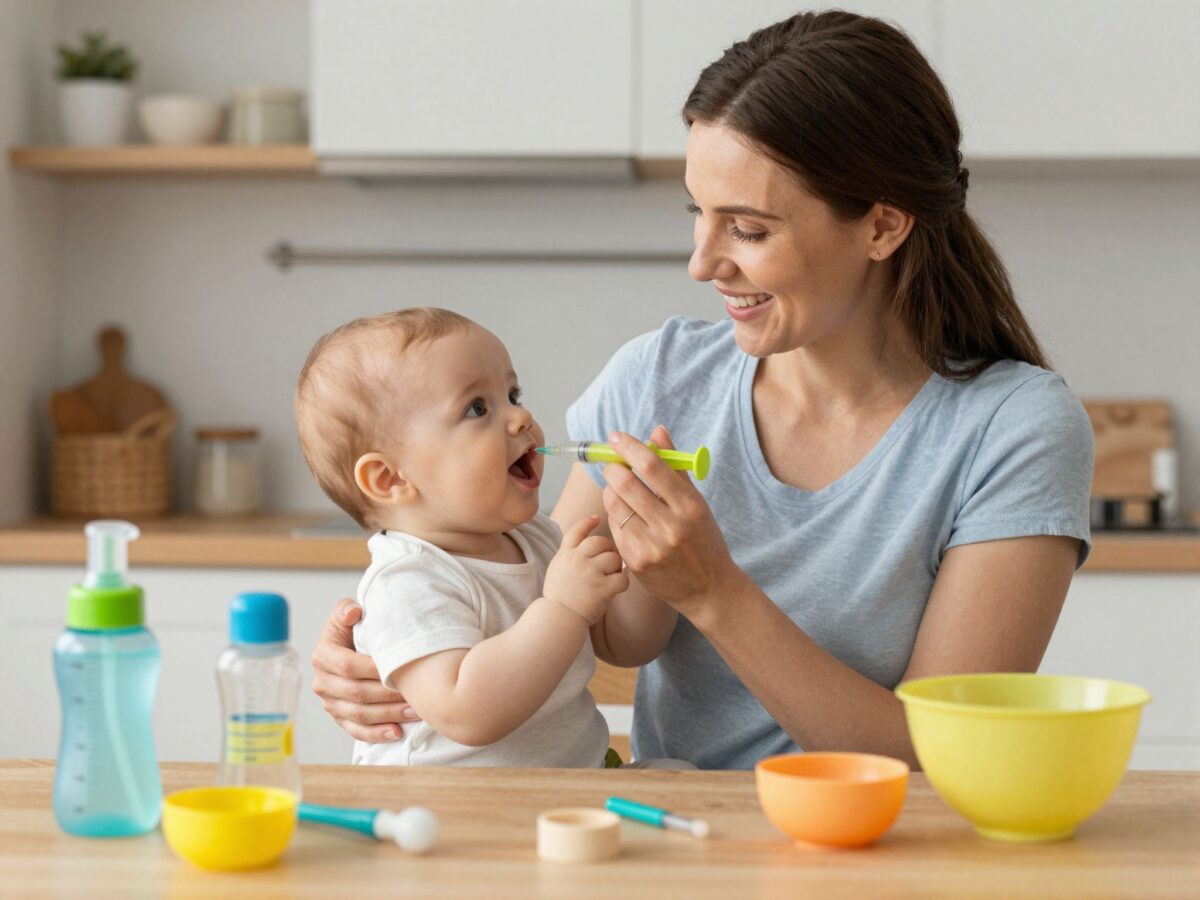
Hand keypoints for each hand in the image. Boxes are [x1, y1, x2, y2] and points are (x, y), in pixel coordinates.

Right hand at [310, 597, 420, 741]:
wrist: (352, 647)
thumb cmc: (355, 629)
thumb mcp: (348, 614)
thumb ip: (346, 609)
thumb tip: (354, 612)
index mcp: (323, 656)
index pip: (347, 665)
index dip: (373, 669)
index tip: (399, 668)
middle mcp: (323, 682)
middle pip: (356, 693)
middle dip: (387, 696)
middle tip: (415, 695)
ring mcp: (330, 703)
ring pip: (359, 714)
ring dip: (388, 715)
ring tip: (414, 712)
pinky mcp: (340, 718)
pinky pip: (357, 731)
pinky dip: (377, 734)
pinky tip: (397, 733)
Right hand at [544, 515, 629, 624]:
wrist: (558, 619)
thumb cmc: (560, 598)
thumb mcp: (557, 570)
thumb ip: (570, 556)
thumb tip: (590, 544)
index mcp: (564, 555)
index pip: (576, 531)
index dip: (587, 522)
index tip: (596, 517)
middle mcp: (576, 560)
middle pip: (600, 542)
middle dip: (608, 550)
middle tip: (608, 564)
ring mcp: (589, 573)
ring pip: (613, 558)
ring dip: (616, 567)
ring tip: (610, 578)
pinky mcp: (601, 588)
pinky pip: (622, 578)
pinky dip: (622, 583)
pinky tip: (616, 588)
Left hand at [602, 426, 743, 619]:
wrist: (707, 588)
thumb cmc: (703, 539)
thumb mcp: (696, 502)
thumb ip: (675, 466)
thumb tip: (657, 431)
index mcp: (690, 507)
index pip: (653, 467)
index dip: (630, 447)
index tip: (616, 436)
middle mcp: (671, 527)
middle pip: (627, 485)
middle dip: (613, 468)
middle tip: (613, 464)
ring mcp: (651, 546)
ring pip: (615, 506)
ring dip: (611, 491)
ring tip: (619, 489)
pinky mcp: (635, 562)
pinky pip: (614, 528)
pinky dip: (615, 515)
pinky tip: (626, 515)